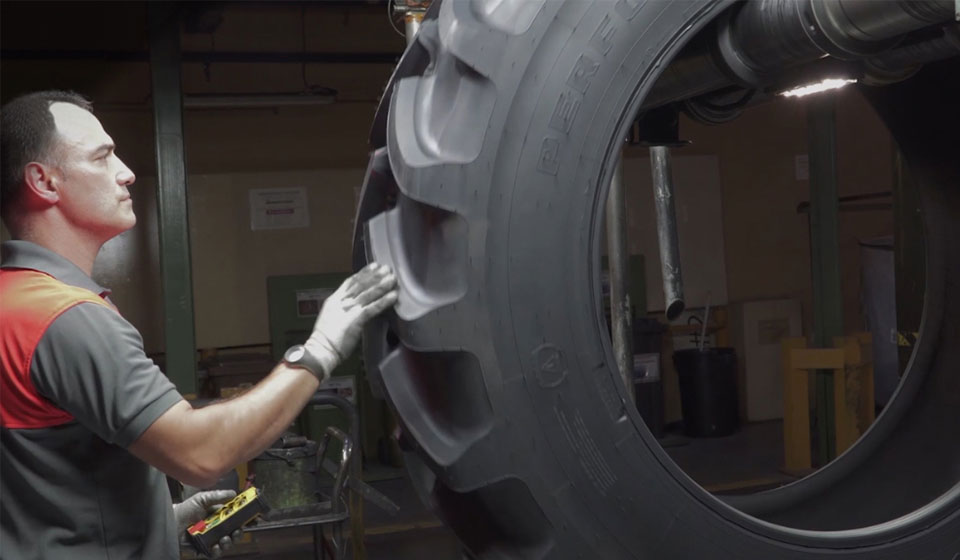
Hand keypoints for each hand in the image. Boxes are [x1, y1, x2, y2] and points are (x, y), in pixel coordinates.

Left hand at [174, 489, 241, 557]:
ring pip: (227, 543)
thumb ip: (217, 496)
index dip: (245, 518)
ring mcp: (211, 539)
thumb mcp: (202, 499)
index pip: (236, 518)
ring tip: (225, 538)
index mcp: (219, 516)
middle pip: (234, 532)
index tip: (253, 517)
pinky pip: (214, 553)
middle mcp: (216, 528)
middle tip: (238, 530)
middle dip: (240, 532)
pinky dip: (217, 551)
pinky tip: (216, 545)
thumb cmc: (184, 510)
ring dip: (229, 542)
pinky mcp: (203, 549)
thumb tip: (233, 493)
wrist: (170, 521)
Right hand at [305, 263, 397, 377]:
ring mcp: (349, 309)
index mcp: (334, 300)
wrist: (320, 349)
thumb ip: (341, 310)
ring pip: (368, 293)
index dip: (363, 273)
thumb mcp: (330, 318)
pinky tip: (393, 296)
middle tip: (387, 268)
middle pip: (361, 285)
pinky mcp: (357, 319)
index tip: (373, 267)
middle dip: (375, 276)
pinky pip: (373, 308)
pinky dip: (384, 301)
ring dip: (382, 285)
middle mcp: (342, 301)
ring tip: (392, 279)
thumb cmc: (325, 340)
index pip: (350, 282)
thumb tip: (352, 307)